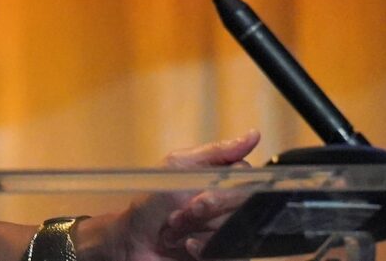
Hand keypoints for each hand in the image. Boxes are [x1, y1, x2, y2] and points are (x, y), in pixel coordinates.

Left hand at [88, 129, 261, 260]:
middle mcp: (228, 203)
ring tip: (175, 229)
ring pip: (233, 227)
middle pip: (241, 204)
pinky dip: (203, 247)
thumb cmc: (151, 200)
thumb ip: (217, 152)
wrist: (132, 239)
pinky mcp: (222, 250)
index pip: (246, 178)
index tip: (197, 197)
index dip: (223, 189)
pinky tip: (186, 245)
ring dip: (198, 228)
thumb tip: (254, 135)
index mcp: (221, 179)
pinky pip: (228, 250)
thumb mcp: (178, 166)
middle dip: (206, 210)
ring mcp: (225, 229)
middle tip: (181, 211)